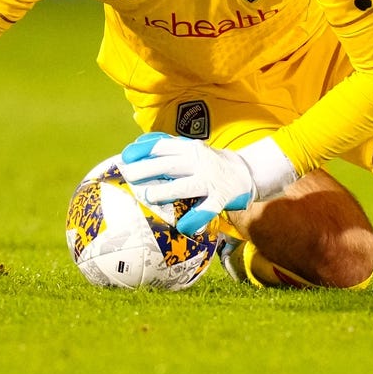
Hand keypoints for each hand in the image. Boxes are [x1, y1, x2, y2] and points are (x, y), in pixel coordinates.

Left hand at [119, 133, 296, 234]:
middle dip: (147, 170)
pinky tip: (183, 227)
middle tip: (129, 177)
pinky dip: (195, 219)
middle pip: (169, 164)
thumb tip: (137, 147)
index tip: (125, 157)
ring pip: (186, 186)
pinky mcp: (221, 198)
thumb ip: (169, 150)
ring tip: (147, 197)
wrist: (247, 172)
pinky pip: (207, 209)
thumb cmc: (210, 163)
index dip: (143, 150)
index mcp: (190, 149)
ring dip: (165, 191)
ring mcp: (211, 180)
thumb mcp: (192, 150)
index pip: (163, 145)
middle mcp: (200, 162)